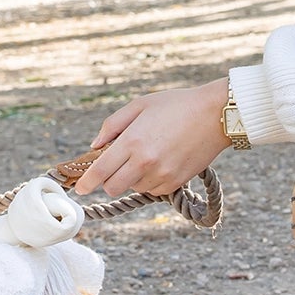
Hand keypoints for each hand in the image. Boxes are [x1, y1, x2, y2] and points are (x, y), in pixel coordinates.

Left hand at [75, 79, 231, 197]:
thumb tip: (96, 145)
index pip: (100, 171)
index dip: (86, 182)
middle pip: (113, 187)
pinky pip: (152, 190)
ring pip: (133, 188)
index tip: (79, 188)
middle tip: (114, 167)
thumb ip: (113, 125)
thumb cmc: (176, 105)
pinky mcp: (176, 182)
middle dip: (108, 181)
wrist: (215, 114)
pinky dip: (149, 181)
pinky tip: (159, 162)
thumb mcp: (140, 105)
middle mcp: (145, 162)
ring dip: (131, 179)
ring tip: (145, 156)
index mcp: (132, 141)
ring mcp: (162, 174)